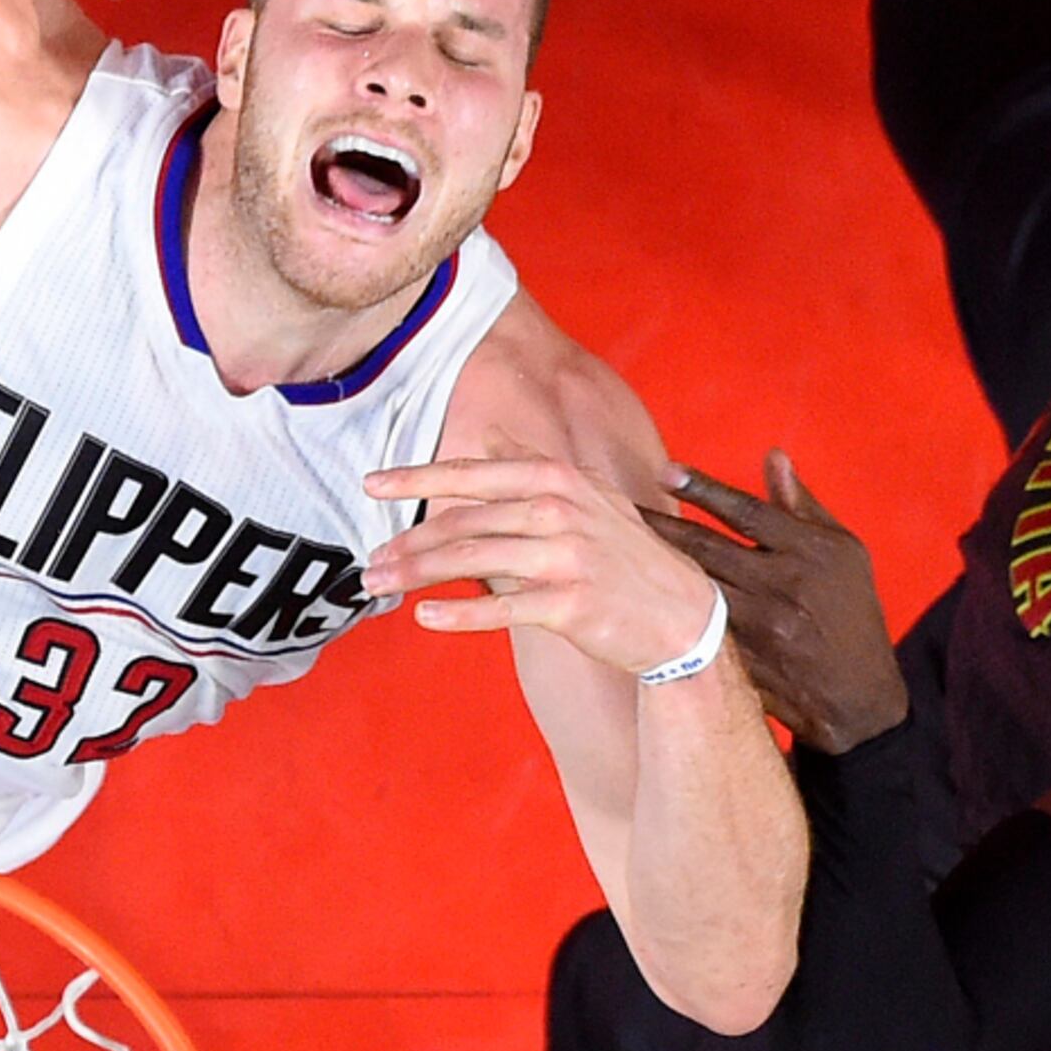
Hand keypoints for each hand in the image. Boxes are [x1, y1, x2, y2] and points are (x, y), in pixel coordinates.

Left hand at [362, 451, 728, 679]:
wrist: (682, 617)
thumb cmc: (623, 554)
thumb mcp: (586, 495)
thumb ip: (531, 463)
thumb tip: (488, 433)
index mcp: (557, 479)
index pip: (473, 474)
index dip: (417, 477)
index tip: (372, 483)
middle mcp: (560, 511)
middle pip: (463, 521)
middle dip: (407, 540)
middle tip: (368, 559)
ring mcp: (566, 558)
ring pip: (472, 560)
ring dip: (417, 574)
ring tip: (380, 584)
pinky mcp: (571, 605)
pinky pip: (502, 609)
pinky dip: (460, 615)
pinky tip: (425, 617)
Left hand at [644, 451, 908, 750]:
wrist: (860, 696)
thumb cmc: (852, 612)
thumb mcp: (843, 552)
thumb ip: (802, 505)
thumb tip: (773, 456)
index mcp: (811, 551)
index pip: (747, 512)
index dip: (703, 489)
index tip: (666, 472)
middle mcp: (784, 585)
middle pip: (708, 547)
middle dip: (660, 524)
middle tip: (620, 506)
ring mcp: (762, 627)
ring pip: (697, 587)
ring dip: (657, 566)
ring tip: (620, 545)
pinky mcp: (744, 659)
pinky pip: (699, 627)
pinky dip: (671, 608)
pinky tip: (641, 595)